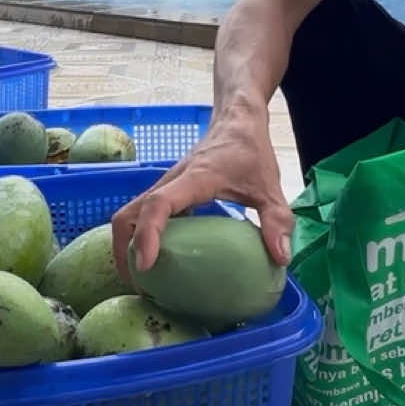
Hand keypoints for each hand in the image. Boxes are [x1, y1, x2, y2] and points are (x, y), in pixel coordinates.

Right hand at [111, 110, 293, 282]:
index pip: (158, 204)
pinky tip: (159, 261)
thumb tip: (281, 259)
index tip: (146, 265)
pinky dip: (139, 237)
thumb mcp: (270, 186)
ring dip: (126, 246)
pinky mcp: (167, 191)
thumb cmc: (250, 150)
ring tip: (142, 280)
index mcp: (193, 179)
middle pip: (128, 214)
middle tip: (139, 286)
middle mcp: (170, 182)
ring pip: (129, 215)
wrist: (237, 119)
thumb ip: (276, 220)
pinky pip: (142, 214)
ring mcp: (165, 186)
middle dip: (123, 251)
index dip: (147, 234)